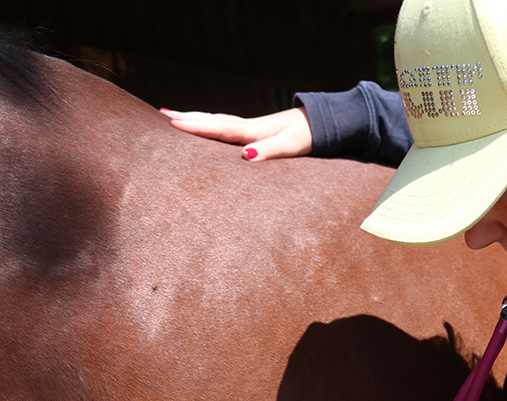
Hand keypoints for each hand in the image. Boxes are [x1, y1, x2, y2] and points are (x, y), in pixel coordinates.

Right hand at [159, 106, 312, 160]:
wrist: (321, 124)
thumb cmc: (307, 137)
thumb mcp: (291, 146)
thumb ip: (269, 151)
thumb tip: (245, 156)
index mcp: (252, 131)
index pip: (219, 128)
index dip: (196, 126)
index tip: (173, 122)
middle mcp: (247, 127)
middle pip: (211, 120)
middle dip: (187, 118)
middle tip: (161, 115)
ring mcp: (249, 129)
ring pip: (216, 122)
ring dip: (194, 119)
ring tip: (172, 118)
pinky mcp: (253, 133)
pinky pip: (224, 129)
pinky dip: (209, 127)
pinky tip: (203, 130)